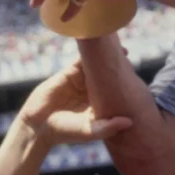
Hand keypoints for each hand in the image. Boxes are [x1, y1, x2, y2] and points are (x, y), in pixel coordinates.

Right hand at [18, 56, 132, 147]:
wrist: (38, 125)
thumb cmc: (65, 131)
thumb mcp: (88, 131)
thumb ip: (108, 127)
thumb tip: (130, 121)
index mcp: (101, 104)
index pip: (117, 90)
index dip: (126, 82)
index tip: (136, 75)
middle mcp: (93, 91)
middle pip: (109, 75)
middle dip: (118, 65)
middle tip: (128, 54)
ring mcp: (82, 81)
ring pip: (97, 65)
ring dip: (106, 55)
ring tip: (118, 45)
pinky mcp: (69, 73)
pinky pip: (81, 59)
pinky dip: (89, 51)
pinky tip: (99, 42)